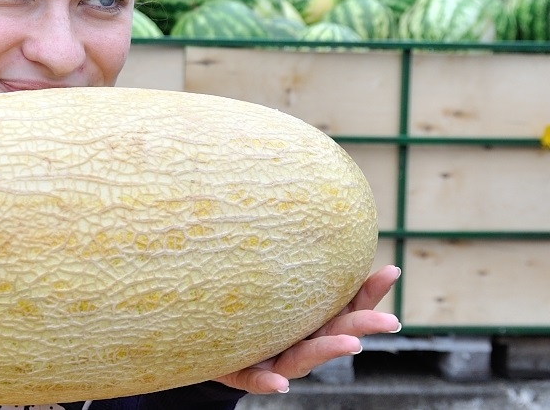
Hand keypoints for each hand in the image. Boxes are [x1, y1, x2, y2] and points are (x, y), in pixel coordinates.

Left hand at [213, 264, 401, 394]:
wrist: (210, 346)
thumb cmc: (249, 312)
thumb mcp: (270, 286)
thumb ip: (288, 265)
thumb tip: (300, 217)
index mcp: (311, 323)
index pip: (346, 305)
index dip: (370, 291)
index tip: (392, 271)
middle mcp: (301, 343)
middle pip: (336, 334)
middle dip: (363, 327)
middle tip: (390, 322)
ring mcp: (276, 361)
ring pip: (305, 358)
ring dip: (330, 351)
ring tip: (353, 345)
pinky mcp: (247, 376)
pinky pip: (258, 380)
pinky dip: (270, 383)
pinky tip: (280, 384)